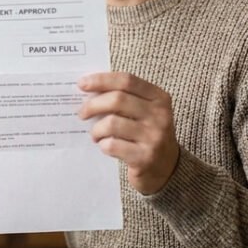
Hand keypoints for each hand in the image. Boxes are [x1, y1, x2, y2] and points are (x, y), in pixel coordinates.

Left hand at [78, 72, 180, 194]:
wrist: (166, 168)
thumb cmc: (147, 134)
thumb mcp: (145, 112)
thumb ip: (124, 98)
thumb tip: (89, 89)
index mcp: (159, 98)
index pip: (127, 81)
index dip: (102, 80)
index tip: (82, 84)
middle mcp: (160, 116)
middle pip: (117, 99)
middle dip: (93, 105)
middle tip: (82, 113)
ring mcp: (154, 137)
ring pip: (112, 123)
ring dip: (96, 129)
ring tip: (95, 135)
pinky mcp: (145, 158)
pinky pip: (113, 145)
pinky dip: (103, 145)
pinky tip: (105, 146)